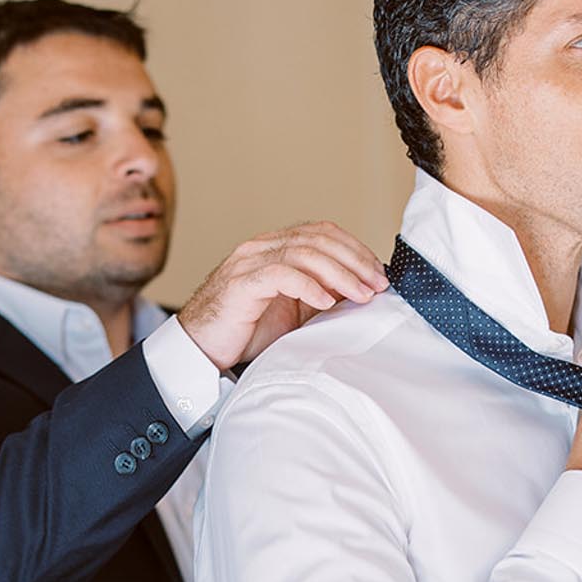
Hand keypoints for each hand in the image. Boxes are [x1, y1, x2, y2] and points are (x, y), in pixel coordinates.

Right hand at [178, 222, 387, 370]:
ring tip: (360, 295)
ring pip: (304, 253)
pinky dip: (309, 286)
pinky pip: (281, 275)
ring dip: (340, 275)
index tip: (379, 274)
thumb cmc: (245, 330)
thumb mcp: (293, 311)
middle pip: (318, 238)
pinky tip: (326, 302)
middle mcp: (262, 247)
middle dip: (355, 261)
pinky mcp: (241, 283)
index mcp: (275, 247)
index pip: (323, 232)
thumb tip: (362, 291)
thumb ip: (321, 294)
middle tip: (377, 285)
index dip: (355, 249)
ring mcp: (249, 262)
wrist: (201, 348)